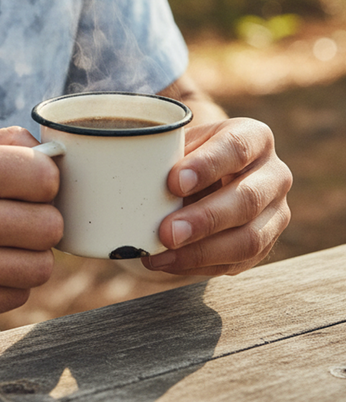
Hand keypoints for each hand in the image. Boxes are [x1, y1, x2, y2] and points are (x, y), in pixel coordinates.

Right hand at [0, 127, 62, 329]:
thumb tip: (52, 153)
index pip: (43, 176)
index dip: (44, 182)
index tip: (30, 186)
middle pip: (49, 225)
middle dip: (41, 220)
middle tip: (18, 219)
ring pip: (40, 267)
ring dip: (29, 256)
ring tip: (2, 245)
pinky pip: (15, 297)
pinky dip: (7, 283)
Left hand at [142, 117, 291, 276]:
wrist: (211, 175)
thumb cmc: (189, 153)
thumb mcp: (181, 140)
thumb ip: (163, 151)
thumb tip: (125, 166)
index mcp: (254, 136)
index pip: (236, 148)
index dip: (206, 166)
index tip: (173, 182)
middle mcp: (274, 174)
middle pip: (246, 200)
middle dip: (205, 219)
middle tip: (167, 232)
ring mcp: (275, 214)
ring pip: (249, 239)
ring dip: (202, 251)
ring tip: (161, 254)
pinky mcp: (265, 245)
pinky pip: (236, 262)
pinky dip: (199, 265)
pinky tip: (167, 262)